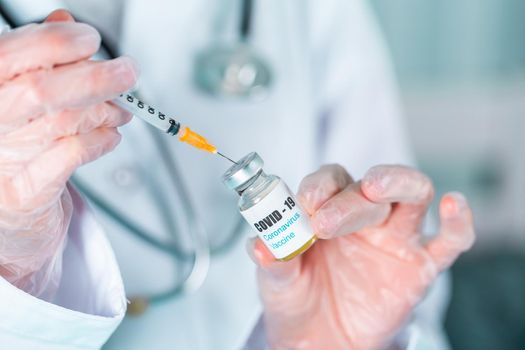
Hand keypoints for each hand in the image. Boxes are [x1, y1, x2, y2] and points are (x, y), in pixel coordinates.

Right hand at [0, 10, 137, 296]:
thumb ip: (38, 61)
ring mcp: (0, 161)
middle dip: (94, 77)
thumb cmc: (11, 147)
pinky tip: (110, 136)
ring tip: (122, 110)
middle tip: (128, 73)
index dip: (54, 42)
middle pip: (40, 90)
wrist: (2, 217)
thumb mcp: (15, 96)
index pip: (10, 55)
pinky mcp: (24, 193)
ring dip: (106, 110)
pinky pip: (73, 155)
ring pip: (64, 121)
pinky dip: (102, 140)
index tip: (90, 40)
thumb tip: (66, 23)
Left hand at [249, 164, 474, 348]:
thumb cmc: (297, 299)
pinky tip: (454, 206)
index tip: (305, 203)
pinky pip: (450, 240)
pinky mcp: (420, 265)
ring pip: (412, 194)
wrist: (319, 338)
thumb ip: (273, 260)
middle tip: (325, 222)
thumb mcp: (278, 280)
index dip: (319, 186)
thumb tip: (258, 245)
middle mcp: (364, 215)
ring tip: (376, 187)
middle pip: (368, 188)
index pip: (330, 179)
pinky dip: (458, 223)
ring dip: (398, 182)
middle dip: (347, 200)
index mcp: (328, 209)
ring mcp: (395, 237)